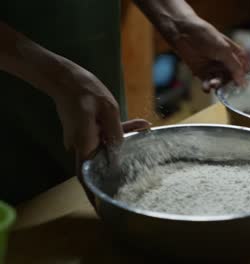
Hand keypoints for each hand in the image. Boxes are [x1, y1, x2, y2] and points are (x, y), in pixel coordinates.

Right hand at [51, 64, 150, 203]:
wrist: (66, 77)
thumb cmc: (86, 91)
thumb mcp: (108, 109)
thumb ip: (116, 132)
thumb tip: (120, 150)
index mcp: (85, 143)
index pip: (87, 176)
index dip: (94, 194)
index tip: (102, 208)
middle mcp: (81, 144)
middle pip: (101, 163)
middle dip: (118, 167)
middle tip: (137, 173)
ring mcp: (82, 138)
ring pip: (106, 147)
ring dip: (123, 142)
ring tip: (144, 129)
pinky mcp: (86, 130)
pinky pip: (104, 136)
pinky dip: (118, 133)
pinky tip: (139, 124)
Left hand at [170, 18, 249, 91]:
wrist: (183, 34)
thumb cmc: (206, 36)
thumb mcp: (224, 50)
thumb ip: (235, 66)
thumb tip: (243, 83)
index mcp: (235, 54)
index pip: (245, 70)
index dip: (245, 78)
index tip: (243, 87)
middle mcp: (226, 62)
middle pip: (233, 79)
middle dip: (229, 85)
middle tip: (226, 88)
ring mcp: (214, 68)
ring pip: (220, 82)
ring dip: (217, 85)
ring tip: (212, 84)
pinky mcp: (202, 73)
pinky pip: (208, 84)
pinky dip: (207, 87)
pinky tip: (206, 87)